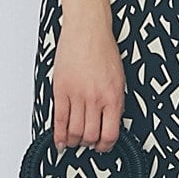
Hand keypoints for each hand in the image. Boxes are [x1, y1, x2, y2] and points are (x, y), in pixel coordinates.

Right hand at [51, 9, 125, 149]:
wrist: (88, 30)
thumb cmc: (104, 50)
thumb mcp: (119, 78)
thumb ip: (114, 101)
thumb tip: (110, 122)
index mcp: (114, 97)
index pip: (111, 133)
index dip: (106, 145)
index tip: (103, 147)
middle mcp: (96, 98)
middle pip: (91, 135)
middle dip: (89, 144)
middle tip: (87, 144)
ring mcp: (77, 95)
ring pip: (75, 131)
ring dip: (74, 141)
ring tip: (74, 142)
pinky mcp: (61, 90)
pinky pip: (59, 119)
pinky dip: (59, 134)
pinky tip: (59, 141)